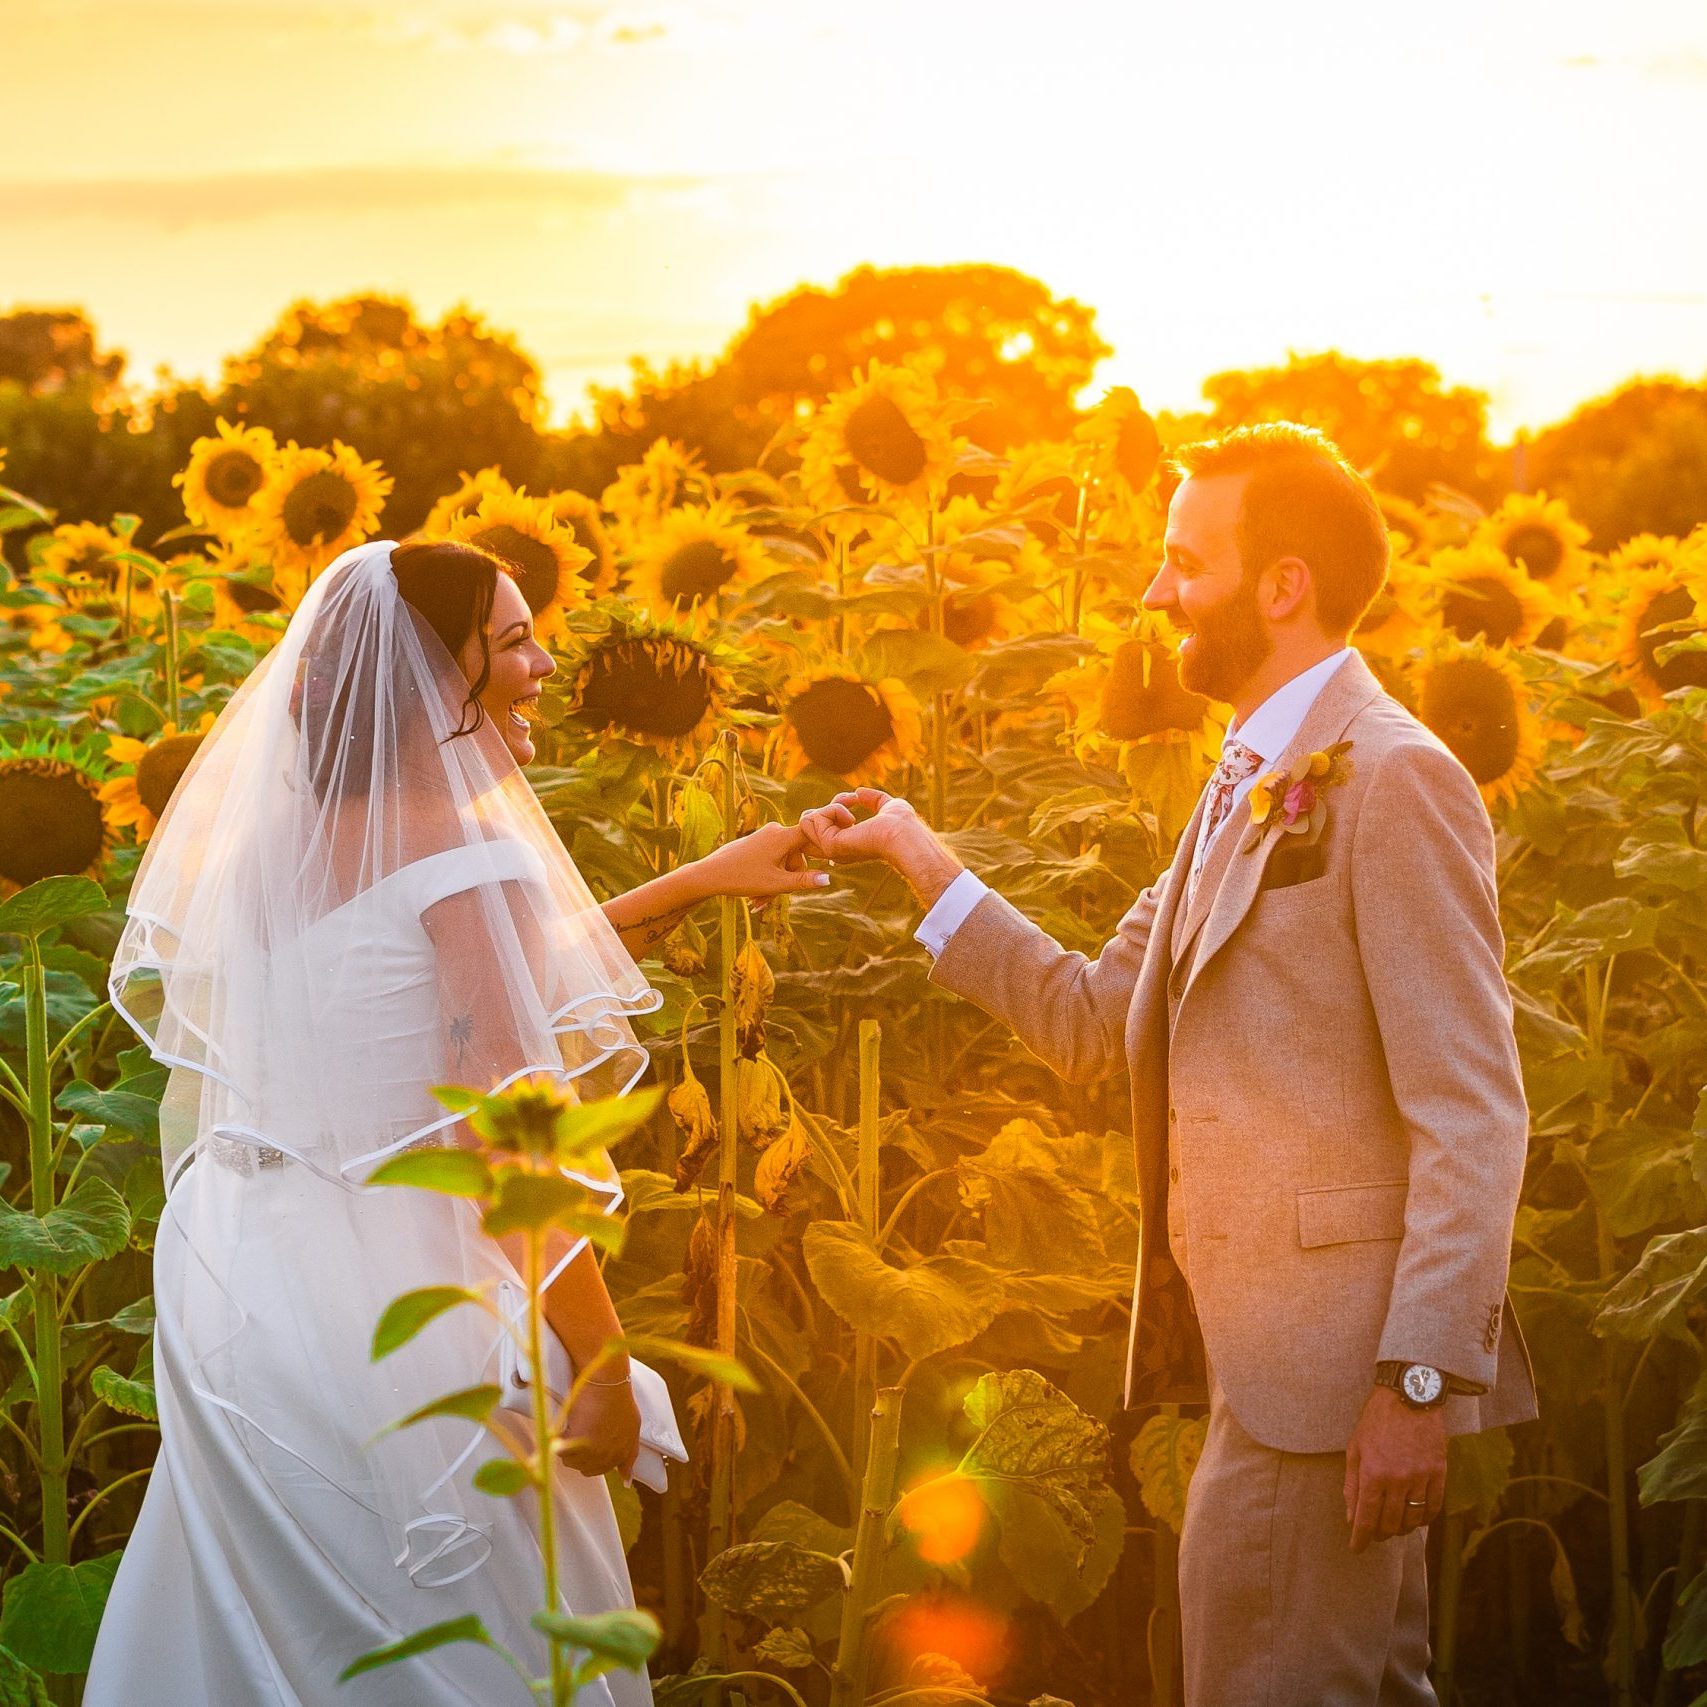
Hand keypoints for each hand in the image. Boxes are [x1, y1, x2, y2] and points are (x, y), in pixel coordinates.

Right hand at [558, 1378, 640, 1479]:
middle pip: (585, 1468)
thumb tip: (627, 1480)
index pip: (603, 1469)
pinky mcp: (578, 1442)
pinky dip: (561, 1439)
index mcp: (623, 1452)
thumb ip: (630, 1455)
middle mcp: (610, 1456)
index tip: (587, 1449)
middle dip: (581, 1453)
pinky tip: (568, 1425)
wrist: (607, 1381)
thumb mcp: (632, 1427)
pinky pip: (561, 1450)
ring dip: (569, 1447)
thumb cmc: (618, 1398)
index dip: (593, 1458)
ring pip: (571, 1461)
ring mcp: (594, 1451)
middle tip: (581, 1432)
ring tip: (576, 1426)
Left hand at [692, 821, 829, 901]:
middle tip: (774, 897)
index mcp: (783, 836)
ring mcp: (764, 837)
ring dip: (777, 882)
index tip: (830, 859)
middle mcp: (775, 831)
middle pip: (797, 856)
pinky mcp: (756, 844)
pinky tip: (756, 896)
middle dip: (790, 878)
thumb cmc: (742, 878)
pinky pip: (772, 861)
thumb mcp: (777, 884)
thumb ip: (804, 882)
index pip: (813, 835)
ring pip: (783, 861)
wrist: (708, 874)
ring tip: (760, 902)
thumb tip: (828, 879)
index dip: (823, 846)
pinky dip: (767, 877)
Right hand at [798, 789, 963, 906]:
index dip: (832, 807)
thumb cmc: (902, 825)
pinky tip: (851, 817)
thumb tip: (857, 792)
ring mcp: (830, 850)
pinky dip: (831, 809)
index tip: (852, 799)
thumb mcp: (886, 806)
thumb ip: (873, 799)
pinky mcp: (829, 845)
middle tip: (849, 800)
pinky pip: (812, 819)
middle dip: (824, 806)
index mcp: (848, 845)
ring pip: (806, 821)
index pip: (822, 826)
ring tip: (849, 806)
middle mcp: (836, 851)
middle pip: (809, 824)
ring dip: (828, 806)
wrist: (904, 836)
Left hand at [1344, 1386, 1447, 1552]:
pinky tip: (1415, 1517)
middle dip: (1380, 1534)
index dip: (1361, 1538)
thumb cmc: (1376, 1421)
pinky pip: (1433, 1507)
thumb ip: (1352, 1484)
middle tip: (1374, 1534)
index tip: (1357, 1549)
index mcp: (1373, 1472)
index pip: (1366, 1518)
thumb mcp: (1355, 1448)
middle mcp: (1397, 1479)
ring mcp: (1421, 1477)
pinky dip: (1423, 1518)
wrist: (1409, 1397)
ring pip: (1413, 1520)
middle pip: (1390, 1523)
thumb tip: (1351, 1517)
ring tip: (1393, 1525)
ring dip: (1401, 1528)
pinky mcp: (1439, 1474)